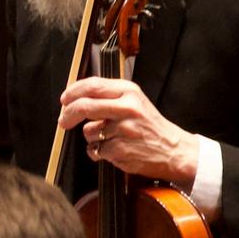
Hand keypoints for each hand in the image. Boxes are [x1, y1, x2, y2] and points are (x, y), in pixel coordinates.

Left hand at [58, 76, 200, 186]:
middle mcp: (127, 108)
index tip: (64, 99)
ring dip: (93, 137)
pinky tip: (114, 150)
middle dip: (68, 115)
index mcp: (130, 92)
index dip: (73, 92)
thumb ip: (108, 96)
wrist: (174, 151)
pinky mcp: (120, 150)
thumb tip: (75, 96)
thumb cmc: (150, 126)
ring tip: (111, 138)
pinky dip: (98, 152)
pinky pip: (94, 149)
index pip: (92, 85)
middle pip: (83, 106)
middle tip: (64, 121)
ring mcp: (124, 130)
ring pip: (88, 131)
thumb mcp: (135, 102)